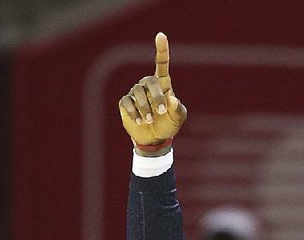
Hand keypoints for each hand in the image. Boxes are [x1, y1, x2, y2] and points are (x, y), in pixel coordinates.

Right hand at [118, 33, 186, 148]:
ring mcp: (135, 93)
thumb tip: (171, 99)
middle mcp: (148, 85)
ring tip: (149, 120)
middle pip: (149, 81)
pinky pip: (126, 102)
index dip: (161, 50)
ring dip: (145, 108)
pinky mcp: (125, 103)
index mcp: (162, 85)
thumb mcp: (178, 118)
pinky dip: (134, 112)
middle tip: (161, 112)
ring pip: (137, 92)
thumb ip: (177, 108)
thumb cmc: (168, 125)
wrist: (155, 140)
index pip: (161, 64)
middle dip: (156, 97)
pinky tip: (139, 121)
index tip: (161, 35)